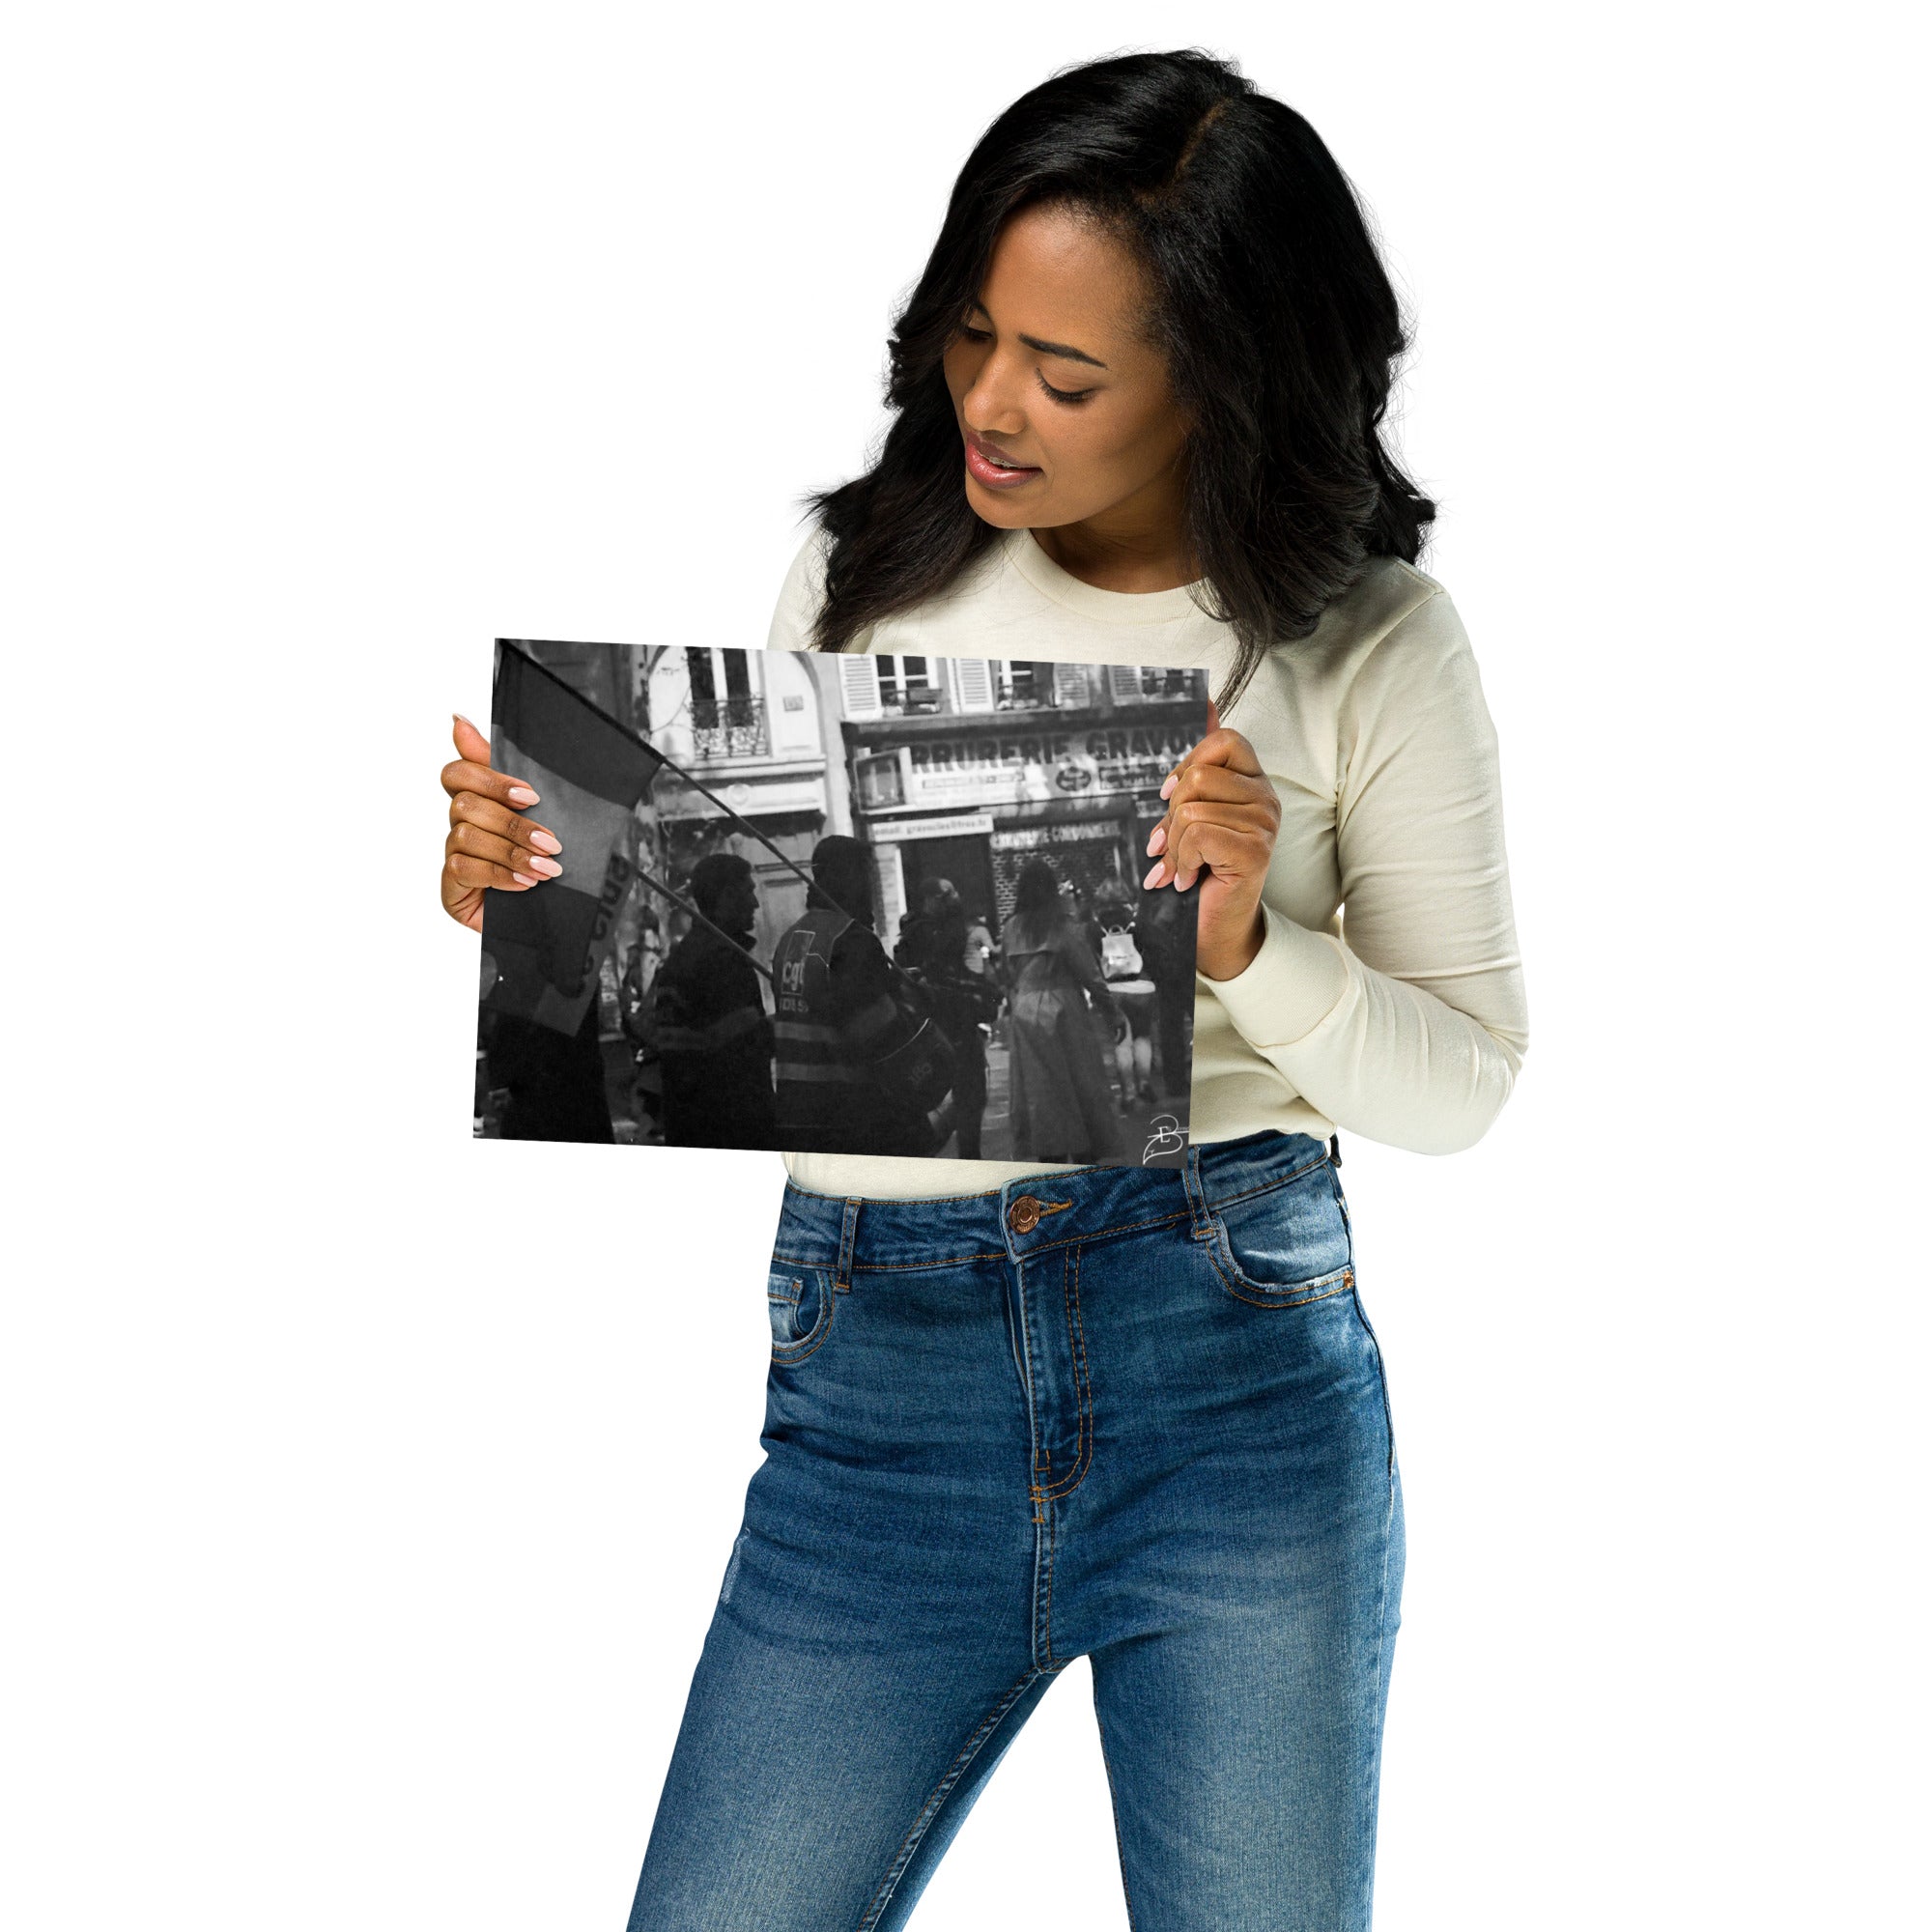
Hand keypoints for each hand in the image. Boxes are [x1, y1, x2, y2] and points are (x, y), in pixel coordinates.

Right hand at [440, 713, 565, 933]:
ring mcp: (453, 857)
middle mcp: (459, 826)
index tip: (530, 795)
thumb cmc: (545, 862)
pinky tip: (526, 884)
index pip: (458, 773)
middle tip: (552, 841)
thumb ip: (508, 771)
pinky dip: (500, 875)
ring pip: (467, 836)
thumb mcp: (540, 815)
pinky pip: (464, 869)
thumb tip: (458, 719)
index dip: (489, 778)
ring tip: (548, 869)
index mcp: (478, 802)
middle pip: (465, 804)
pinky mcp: (451, 888)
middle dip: (513, 823)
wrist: (550, 919)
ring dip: (512, 852)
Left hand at [1142, 699, 1280, 980]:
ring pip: (1193, 808)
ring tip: (1180, 866)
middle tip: (1170, 843)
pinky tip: (1187, 878)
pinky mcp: (1255, 849)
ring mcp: (1265, 823)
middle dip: (1172, 813)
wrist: (1213, 929)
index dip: (1188, 763)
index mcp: (1252, 782)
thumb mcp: (1193, 812)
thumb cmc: (1201, 870)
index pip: (1223, 740)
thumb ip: (1200, 762)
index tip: (1169, 796)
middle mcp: (1266, 798)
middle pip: (1200, 775)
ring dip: (1175, 844)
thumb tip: (1204, 702)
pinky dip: (1181, 860)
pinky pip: (1198, 833)